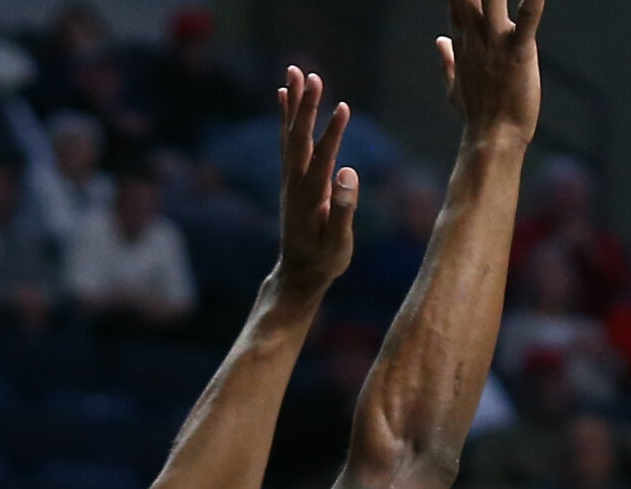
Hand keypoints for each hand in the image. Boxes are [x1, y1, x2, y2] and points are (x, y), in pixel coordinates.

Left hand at [275, 68, 356, 294]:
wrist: (298, 273)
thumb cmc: (324, 261)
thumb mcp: (338, 242)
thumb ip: (344, 209)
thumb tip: (348, 173)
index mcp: (311, 197)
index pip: (322, 159)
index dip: (333, 134)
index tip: (342, 107)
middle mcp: (296, 182)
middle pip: (299, 138)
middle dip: (305, 106)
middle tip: (309, 75)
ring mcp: (291, 178)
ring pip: (290, 134)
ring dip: (293, 103)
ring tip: (295, 72)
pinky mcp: (291, 178)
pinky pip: (287, 141)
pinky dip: (286, 116)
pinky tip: (283, 95)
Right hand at [438, 0, 544, 144]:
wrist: (493, 140)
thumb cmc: (476, 116)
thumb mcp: (454, 87)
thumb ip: (448, 61)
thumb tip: (440, 41)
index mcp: (463, 41)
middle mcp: (477, 36)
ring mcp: (497, 43)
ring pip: (493, 0)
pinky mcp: (520, 52)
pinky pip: (527, 20)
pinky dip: (533, 4)